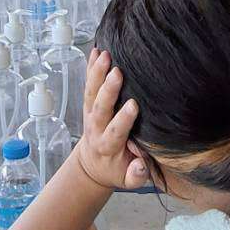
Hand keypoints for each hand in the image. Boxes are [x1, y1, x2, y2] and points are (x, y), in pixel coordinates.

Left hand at [75, 50, 148, 191]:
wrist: (93, 164)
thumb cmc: (115, 169)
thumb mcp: (127, 179)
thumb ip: (136, 175)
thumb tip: (141, 166)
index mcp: (107, 146)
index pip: (115, 132)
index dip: (123, 119)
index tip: (133, 105)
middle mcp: (96, 127)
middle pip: (100, 108)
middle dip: (108, 90)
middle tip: (117, 73)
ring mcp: (90, 113)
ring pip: (91, 92)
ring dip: (97, 73)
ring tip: (104, 54)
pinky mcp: (89, 103)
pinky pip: (88, 83)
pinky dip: (90, 66)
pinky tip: (96, 50)